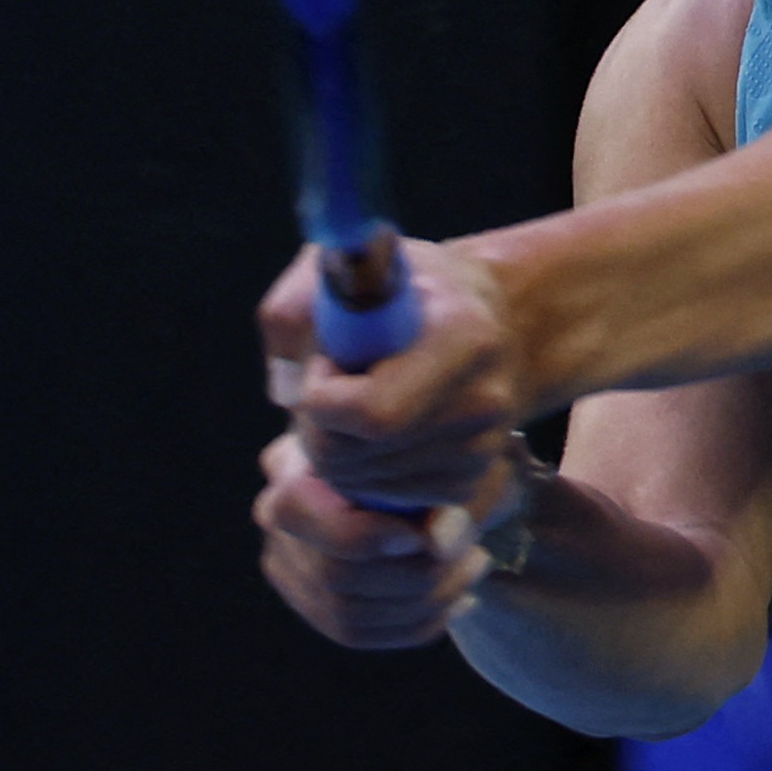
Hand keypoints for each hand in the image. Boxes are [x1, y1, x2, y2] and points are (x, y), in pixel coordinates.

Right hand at [254, 429, 494, 648]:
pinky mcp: (313, 600)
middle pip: (334, 576)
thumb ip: (442, 494)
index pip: (297, 513)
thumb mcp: (443, 457)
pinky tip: (461, 599)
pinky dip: (418, 623)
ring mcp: (289, 563)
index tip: (421, 538)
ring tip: (475, 569)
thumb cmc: (431, 450)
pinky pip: (360, 633)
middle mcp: (275, 514)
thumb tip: (437, 544)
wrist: (419, 468)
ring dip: (427, 602)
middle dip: (415, 577)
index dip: (361, 536)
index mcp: (291, 462)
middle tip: (474, 556)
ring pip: (350, 615)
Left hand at [258, 234, 528, 511]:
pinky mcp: (471, 480)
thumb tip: (283, 387)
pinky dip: (362, 474)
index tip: (325, 361)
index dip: (323, 397)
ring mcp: (482, 447)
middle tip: (326, 388)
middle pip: (356, 457)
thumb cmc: (402, 290)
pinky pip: (385, 501)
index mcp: (462, 336)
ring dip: (336, 452)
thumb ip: (295, 307)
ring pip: (363, 486)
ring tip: (354, 402)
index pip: (373, 413)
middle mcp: (483, 399)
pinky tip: (375, 432)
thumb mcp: (343, 269)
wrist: (489, 319)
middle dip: (316, 428)